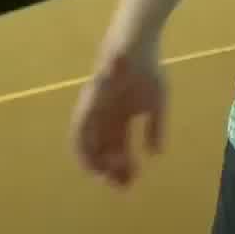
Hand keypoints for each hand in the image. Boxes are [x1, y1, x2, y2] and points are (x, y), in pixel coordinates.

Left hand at [72, 47, 165, 186]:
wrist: (136, 48)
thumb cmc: (147, 70)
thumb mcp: (156, 104)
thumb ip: (155, 128)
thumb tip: (156, 154)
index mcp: (121, 119)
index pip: (119, 149)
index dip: (125, 167)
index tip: (132, 182)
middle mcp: (104, 120)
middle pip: (103, 152)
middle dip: (111, 171)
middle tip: (121, 185)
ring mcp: (93, 114)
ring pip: (88, 147)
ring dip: (96, 164)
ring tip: (106, 177)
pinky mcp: (85, 107)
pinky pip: (78, 133)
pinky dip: (83, 150)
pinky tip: (92, 161)